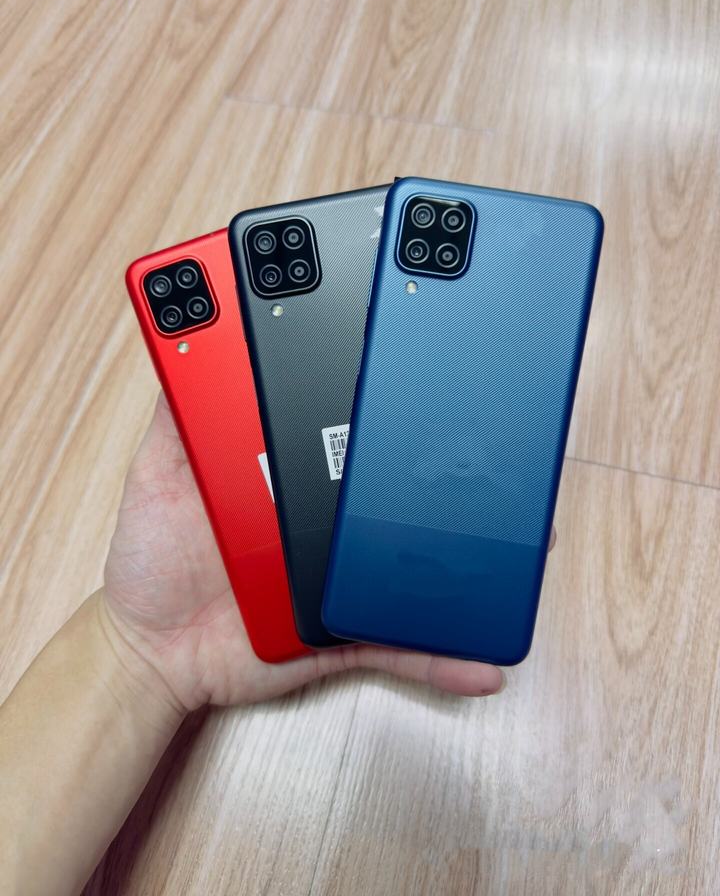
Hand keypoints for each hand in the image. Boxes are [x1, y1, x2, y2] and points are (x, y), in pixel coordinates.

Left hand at [104, 394, 525, 712]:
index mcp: (294, 477)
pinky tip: (485, 658)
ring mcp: (343, 581)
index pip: (354, 434)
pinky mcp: (345, 636)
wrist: (152, 654)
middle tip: (510, 456)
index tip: (437, 379)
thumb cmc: (153, 560)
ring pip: (419, 569)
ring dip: (474, 560)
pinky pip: (401, 647)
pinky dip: (443, 656)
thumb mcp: (157, 473)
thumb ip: (180, 416)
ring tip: (529, 539)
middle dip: (457, 481)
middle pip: (400, 500)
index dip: (394, 411)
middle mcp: (329, 525)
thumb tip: (201, 343)